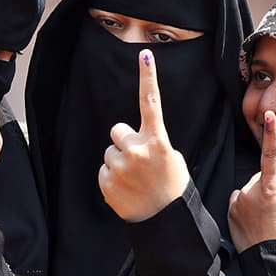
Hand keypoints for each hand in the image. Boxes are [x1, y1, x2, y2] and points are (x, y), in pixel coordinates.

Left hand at [99, 49, 190, 221]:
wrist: (165, 221)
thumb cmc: (172, 188)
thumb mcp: (172, 159)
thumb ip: (152, 142)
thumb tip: (132, 138)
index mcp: (157, 141)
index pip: (151, 102)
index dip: (148, 77)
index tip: (145, 54)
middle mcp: (136, 150)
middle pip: (117, 130)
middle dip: (124, 142)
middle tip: (139, 162)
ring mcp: (119, 166)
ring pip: (109, 152)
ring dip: (119, 162)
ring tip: (135, 180)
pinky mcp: (106, 182)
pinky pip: (103, 170)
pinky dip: (112, 179)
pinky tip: (127, 190)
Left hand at [228, 111, 275, 250]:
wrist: (267, 259)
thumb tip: (272, 174)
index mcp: (270, 188)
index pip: (270, 156)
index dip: (270, 135)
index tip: (268, 115)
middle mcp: (250, 190)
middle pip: (260, 177)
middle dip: (266, 186)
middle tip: (274, 209)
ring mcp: (237, 200)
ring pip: (248, 189)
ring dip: (254, 198)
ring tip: (263, 218)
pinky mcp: (229, 209)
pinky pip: (238, 199)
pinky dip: (244, 206)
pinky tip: (252, 221)